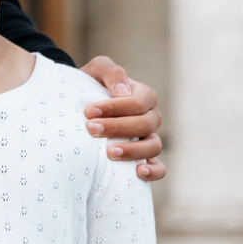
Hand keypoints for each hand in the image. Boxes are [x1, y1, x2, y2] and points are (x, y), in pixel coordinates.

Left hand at [80, 57, 163, 180]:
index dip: (115, 108)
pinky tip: (138, 172)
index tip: (89, 112)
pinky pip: (159, 169)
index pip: (138, 102)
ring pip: (154, 147)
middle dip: (117, 127)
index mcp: (144, 96)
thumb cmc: (92, 86)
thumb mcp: (97, 70)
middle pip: (145, 124)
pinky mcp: (145, 159)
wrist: (83, 107)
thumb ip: (111, 71)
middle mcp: (151, 118)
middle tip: (91, 129)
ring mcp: (150, 139)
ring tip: (109, 153)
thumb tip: (123, 92)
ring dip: (133, 150)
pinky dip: (153, 172)